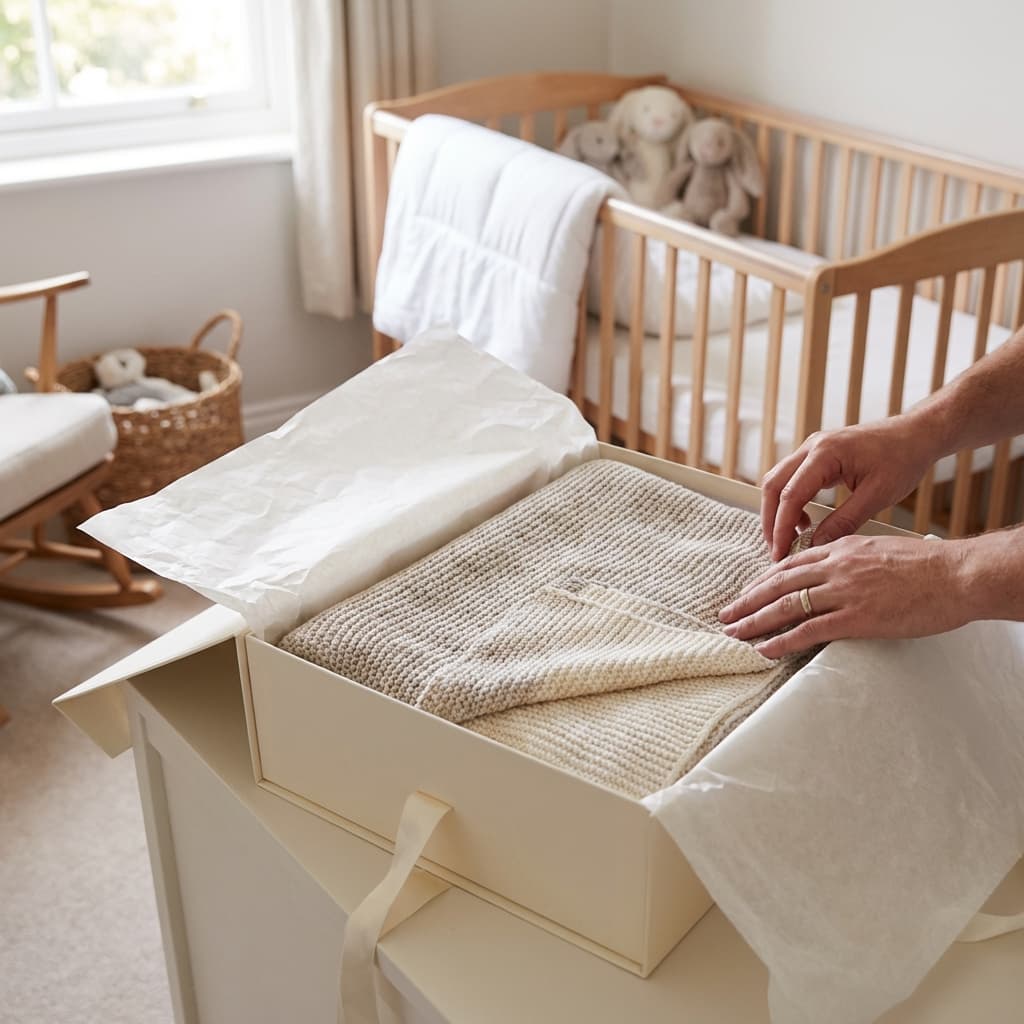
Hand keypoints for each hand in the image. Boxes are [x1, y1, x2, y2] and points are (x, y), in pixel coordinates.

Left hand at [717, 535, 969, 658]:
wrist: (956, 575)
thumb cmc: (928, 565)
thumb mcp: (881, 550)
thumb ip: (853, 559)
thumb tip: (838, 573)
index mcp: (841, 549)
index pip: (790, 564)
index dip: (764, 581)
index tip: (747, 592)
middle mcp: (835, 567)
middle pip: (778, 584)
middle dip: (747, 600)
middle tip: (725, 613)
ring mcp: (844, 592)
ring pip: (786, 606)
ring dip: (754, 621)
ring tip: (734, 632)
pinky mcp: (856, 618)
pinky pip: (808, 630)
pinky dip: (782, 641)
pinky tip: (765, 649)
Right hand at [761, 417, 936, 560]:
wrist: (916, 434)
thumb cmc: (902, 457)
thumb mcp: (877, 496)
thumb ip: (844, 521)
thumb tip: (817, 544)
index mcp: (825, 453)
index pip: (790, 495)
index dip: (782, 527)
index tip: (781, 551)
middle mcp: (812, 447)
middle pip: (773, 486)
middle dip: (771, 520)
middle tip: (778, 549)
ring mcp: (812, 449)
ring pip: (778, 482)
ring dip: (778, 511)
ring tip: (790, 539)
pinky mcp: (817, 456)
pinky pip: (792, 480)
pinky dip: (791, 503)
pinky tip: (805, 521)